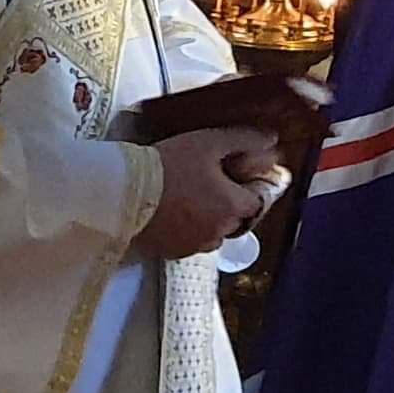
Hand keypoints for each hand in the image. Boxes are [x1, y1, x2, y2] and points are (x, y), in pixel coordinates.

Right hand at [138, 127, 276, 258]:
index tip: (236, 175)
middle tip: (209, 182)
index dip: (249, 186)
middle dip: (228, 204)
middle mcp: (219, 231)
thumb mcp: (209, 142)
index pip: (257, 201)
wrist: (123, 192)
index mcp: (232, 205)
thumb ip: (244, 140)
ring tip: (188, 198)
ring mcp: (195, 245)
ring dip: (208, 219)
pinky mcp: (172, 252)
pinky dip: (186, 230)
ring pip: (212, 233)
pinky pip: (188, 242)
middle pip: (236, 219)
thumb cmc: (168, 165)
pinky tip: (171, 212)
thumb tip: (271, 139)